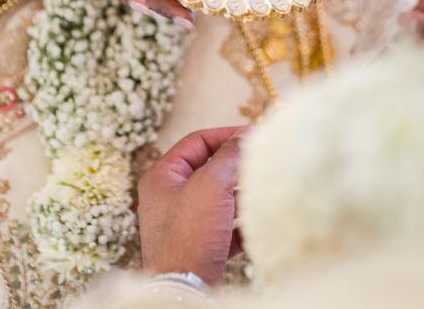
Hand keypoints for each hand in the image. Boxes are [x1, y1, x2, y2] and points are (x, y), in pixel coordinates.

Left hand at [137, 126, 246, 286]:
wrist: (183, 288)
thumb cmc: (189, 234)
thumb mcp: (210, 184)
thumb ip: (229, 156)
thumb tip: (244, 137)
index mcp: (162, 177)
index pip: (196, 142)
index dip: (226, 135)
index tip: (253, 135)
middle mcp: (168, 198)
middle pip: (207, 170)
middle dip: (235, 166)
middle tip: (260, 159)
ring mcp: (182, 224)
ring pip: (217, 199)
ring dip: (240, 194)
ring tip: (262, 188)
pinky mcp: (198, 247)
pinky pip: (223, 228)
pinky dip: (240, 224)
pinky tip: (257, 222)